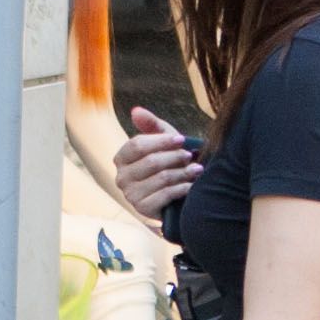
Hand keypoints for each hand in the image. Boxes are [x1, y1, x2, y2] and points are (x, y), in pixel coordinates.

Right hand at [113, 106, 201, 225]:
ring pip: (161, 178)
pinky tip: (192, 185)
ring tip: (198, 169)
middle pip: (151, 161)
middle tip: (190, 155)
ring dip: (183, 172)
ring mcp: (130, 195)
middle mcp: (121, 177)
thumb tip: (136, 110)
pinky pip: (166, 194)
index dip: (161, 141)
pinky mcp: (143, 209)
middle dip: (174, 157)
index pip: (137, 145)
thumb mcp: (163, 142)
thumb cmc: (169, 163)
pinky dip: (183, 187)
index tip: (181, 139)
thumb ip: (151, 125)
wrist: (176, 195)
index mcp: (122, 158)